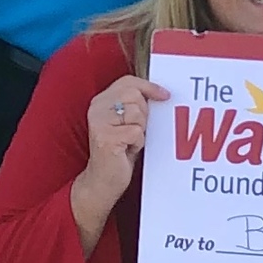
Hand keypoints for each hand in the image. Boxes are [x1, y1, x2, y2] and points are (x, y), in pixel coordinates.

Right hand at [74, 77, 171, 233]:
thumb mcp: (126, 122)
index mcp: (100, 101)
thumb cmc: (119, 151)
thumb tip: (161, 92)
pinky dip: (138, 143)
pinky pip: (136, 132)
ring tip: (129, 141)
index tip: (165, 95)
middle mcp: (96, 109)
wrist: (102, 181)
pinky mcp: (105, 138)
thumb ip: (134, 105)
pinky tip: (127, 150)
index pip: (128, 82)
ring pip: (137, 113)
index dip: (148, 86)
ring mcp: (99, 123)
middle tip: (137, 130)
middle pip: (134, 95)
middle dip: (144, 114)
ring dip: (140, 130)